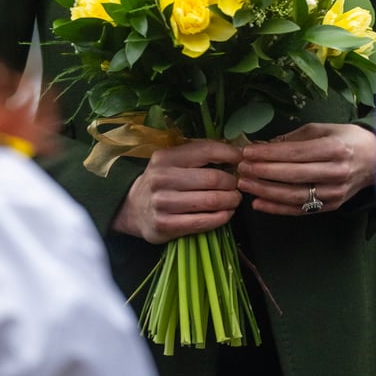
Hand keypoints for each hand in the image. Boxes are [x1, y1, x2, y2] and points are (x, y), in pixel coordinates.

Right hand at [112, 139, 242, 243]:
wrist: (134, 207)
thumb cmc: (163, 180)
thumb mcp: (173, 161)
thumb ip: (199, 155)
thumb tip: (236, 151)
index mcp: (165, 157)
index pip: (206, 151)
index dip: (229, 154)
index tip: (241, 158)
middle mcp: (161, 178)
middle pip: (212, 179)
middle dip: (232, 182)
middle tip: (238, 185)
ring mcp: (162, 203)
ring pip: (210, 201)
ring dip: (230, 201)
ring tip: (234, 199)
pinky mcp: (164, 225)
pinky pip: (202, 222)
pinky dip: (221, 218)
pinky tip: (226, 214)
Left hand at [237, 122, 375, 215]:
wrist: (375, 160)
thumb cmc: (345, 139)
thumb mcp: (323, 130)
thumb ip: (294, 138)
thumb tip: (263, 145)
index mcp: (335, 149)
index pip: (296, 154)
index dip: (269, 154)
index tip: (247, 152)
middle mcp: (336, 172)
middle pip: (293, 175)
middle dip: (263, 172)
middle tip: (241, 168)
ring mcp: (335, 193)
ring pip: (294, 195)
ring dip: (266, 191)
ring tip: (244, 185)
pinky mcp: (331, 206)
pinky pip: (300, 209)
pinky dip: (277, 208)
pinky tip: (258, 203)